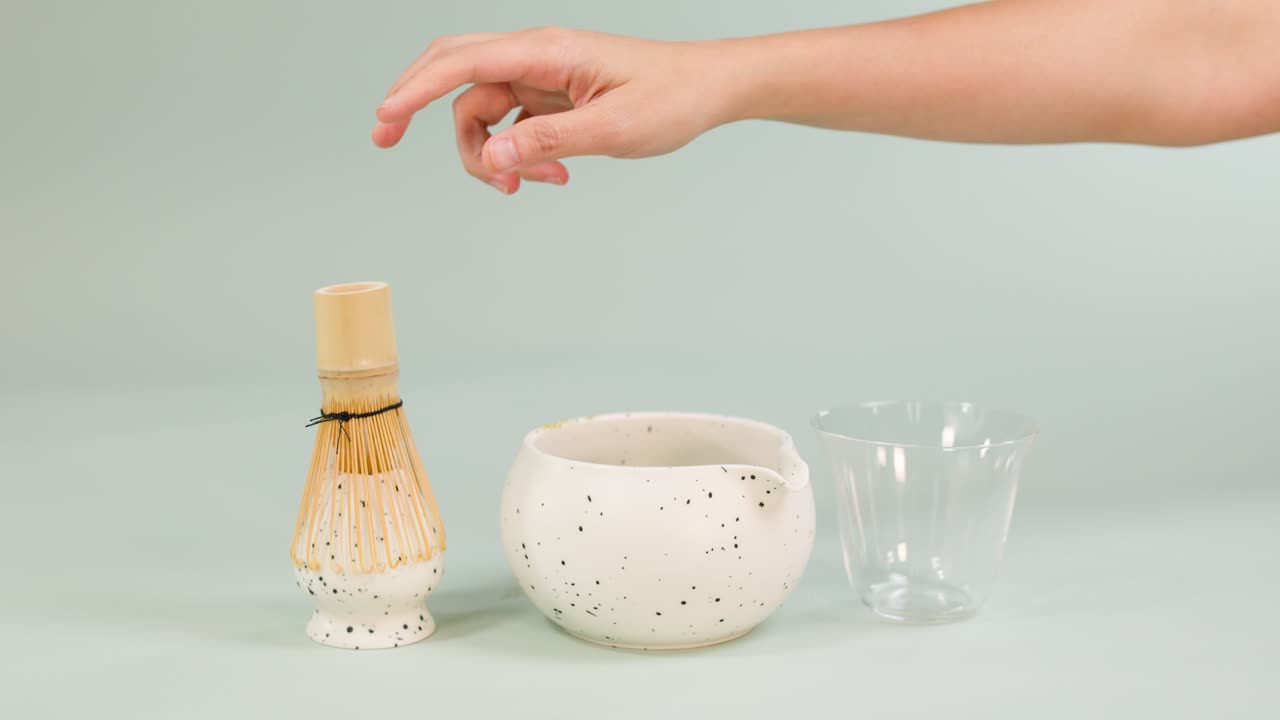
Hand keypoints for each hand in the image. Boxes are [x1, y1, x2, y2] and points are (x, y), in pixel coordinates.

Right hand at [372, 27, 737, 192]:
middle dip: (416, 103)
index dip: (415, 89)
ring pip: (483, 111)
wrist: (709, 90)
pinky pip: (513, 126)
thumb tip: (491, 159)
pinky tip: (553, 177)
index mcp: (547, 51)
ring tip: (532, 185)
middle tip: (384, 140)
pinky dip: (520, 157)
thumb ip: (546, 143)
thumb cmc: (672, 99)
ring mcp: (543, 77)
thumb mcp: (612, 130)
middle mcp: (536, 57)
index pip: (463, 63)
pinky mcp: (553, 98)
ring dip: (492, 155)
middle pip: (454, 71)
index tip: (383, 119)